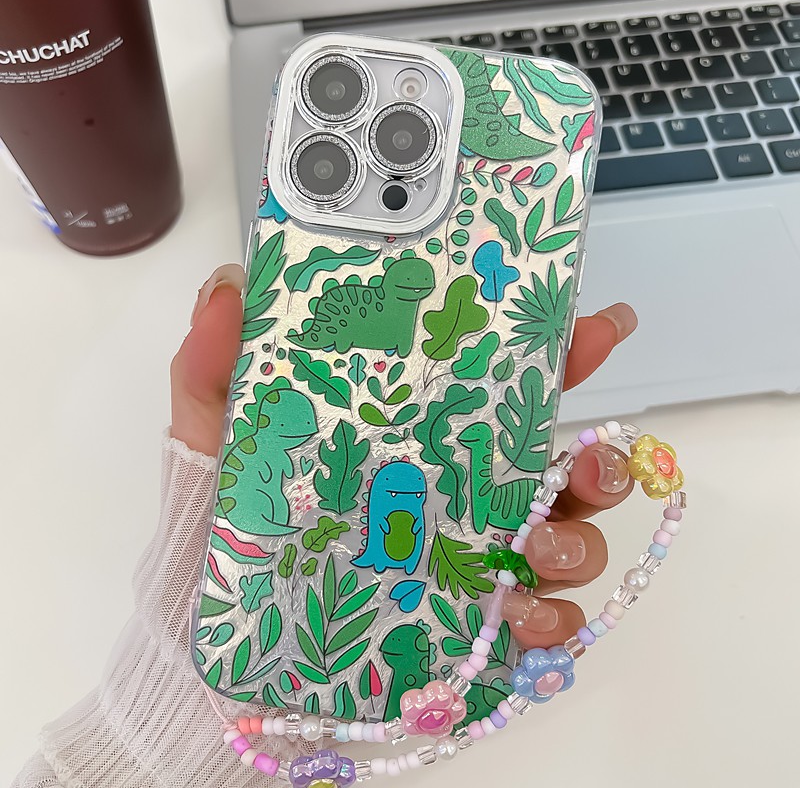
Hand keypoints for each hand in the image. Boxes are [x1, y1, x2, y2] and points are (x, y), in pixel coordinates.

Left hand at [171, 264, 638, 649]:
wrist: (215, 654)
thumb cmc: (225, 542)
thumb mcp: (216, 446)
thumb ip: (215, 369)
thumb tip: (229, 285)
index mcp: (422, 444)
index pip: (508, 389)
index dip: (561, 355)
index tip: (597, 327)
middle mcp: (463, 500)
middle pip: (564, 472)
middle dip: (599, 462)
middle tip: (584, 463)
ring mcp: (476, 568)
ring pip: (570, 546)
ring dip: (577, 543)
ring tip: (536, 550)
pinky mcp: (473, 635)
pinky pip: (543, 629)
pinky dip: (551, 623)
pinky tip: (517, 616)